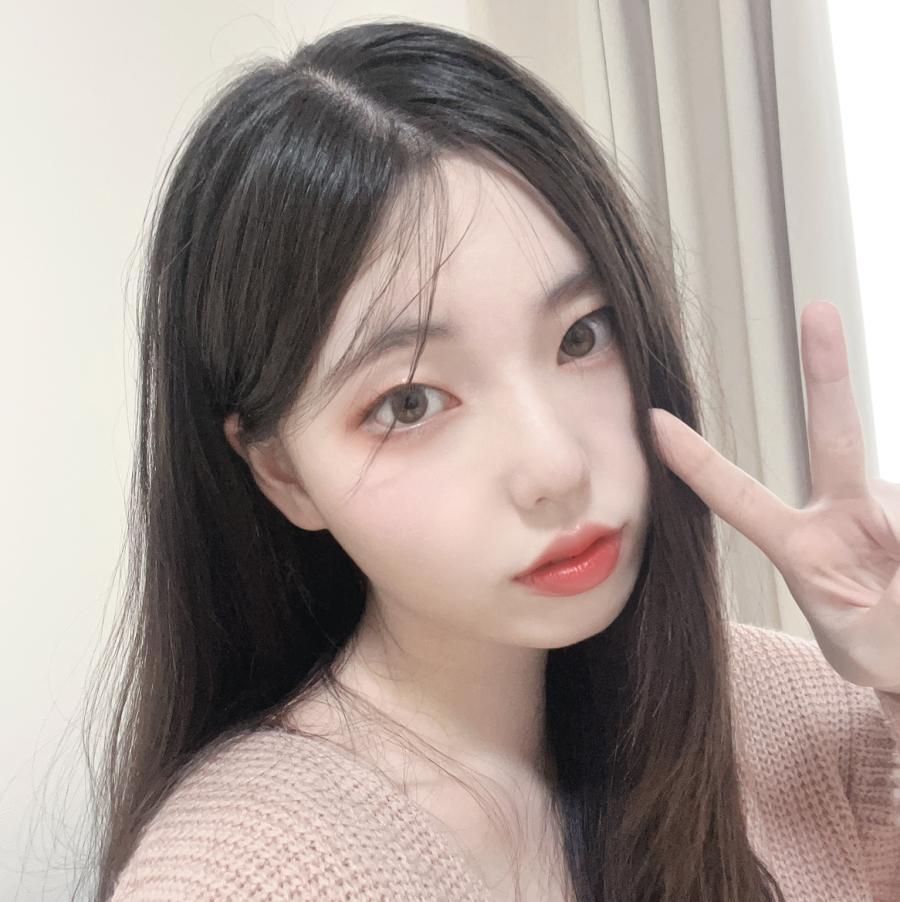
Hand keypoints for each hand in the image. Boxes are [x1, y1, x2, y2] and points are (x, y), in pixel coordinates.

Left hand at [649, 300, 899, 694]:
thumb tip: (897, 527)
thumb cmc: (876, 651)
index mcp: (800, 547)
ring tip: (891, 587)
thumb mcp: (868, 641)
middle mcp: (844, 512)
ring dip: (899, 551)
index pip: (740, 497)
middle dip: (825, 372)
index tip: (655, 421)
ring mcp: (889, 507)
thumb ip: (889, 598)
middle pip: (833, 434)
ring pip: (897, 502)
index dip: (699, 463)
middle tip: (817, 308)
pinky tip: (898, 575)